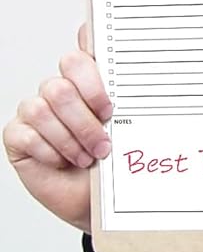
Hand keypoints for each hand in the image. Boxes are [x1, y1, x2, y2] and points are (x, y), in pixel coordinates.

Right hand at [3, 24, 111, 231]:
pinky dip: (51, 151)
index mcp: (88, 81)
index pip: (82, 53)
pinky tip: (64, 161)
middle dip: (86, 118)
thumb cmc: (111, 162)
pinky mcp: (18, 134)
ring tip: (89, 156)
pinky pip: (27, 133)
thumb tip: (135, 82)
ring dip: (71, 138)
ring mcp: (36, 110)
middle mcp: (60, 90)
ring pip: (44, 107)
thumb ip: (125, 102)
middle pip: (61, 84)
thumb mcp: (126, 131)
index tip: (108, 97)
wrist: (96, 199)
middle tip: (104, 140)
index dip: (91, 65)